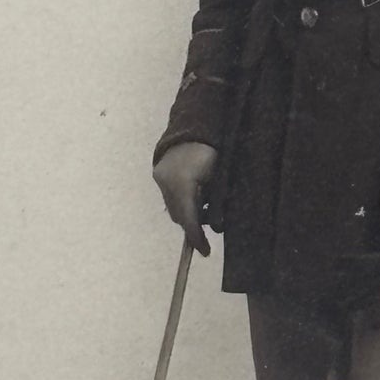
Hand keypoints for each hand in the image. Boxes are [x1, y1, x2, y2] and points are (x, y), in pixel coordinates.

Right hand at [153, 141, 217, 255]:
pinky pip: (170, 196)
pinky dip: (181, 203)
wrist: (196, 127)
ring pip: (173, 207)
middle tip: (204, 238)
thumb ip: (216, 201)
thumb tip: (217, 224)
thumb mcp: (220, 178)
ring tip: (202, 214)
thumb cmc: (214, 152)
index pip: (189, 218)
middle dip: (192, 227)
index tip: (205, 252)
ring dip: (186, 215)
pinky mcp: (159, 174)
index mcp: (185, 183)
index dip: (196, 237)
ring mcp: (161, 178)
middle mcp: (168, 182)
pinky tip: (194, 200)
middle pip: (179, 215)